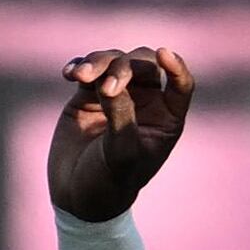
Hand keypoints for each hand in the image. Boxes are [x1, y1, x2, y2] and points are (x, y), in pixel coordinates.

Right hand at [49, 47, 194, 221]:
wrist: (75, 195)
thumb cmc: (108, 181)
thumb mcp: (120, 153)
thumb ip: (121, 114)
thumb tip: (109, 80)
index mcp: (165, 119)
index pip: (180, 85)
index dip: (176, 66)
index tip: (163, 54)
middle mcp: (145, 102)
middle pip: (143, 64)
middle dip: (124, 67)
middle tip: (105, 87)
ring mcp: (117, 95)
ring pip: (114, 60)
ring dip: (97, 62)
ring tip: (79, 77)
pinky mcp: (89, 93)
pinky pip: (88, 68)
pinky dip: (79, 66)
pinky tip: (68, 75)